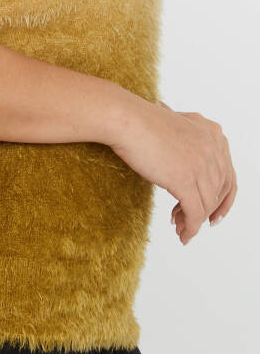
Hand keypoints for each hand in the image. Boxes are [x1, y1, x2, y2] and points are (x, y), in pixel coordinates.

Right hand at [109, 97, 237, 244]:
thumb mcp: (176, 126)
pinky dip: (191, 228)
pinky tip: (183, 234)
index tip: (213, 214)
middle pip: (219, 191)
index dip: (223, 199)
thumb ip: (189, 140)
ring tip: (180, 227)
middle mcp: (212, 147)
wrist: (125, 119)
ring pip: (207, 204)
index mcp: (212, 133)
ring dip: (195, 221)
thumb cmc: (139, 121)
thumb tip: (186, 163)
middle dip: (206, 210)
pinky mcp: (184, 179)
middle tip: (189, 221)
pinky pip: (195, 212)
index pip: (228, 174)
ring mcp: (200, 163)